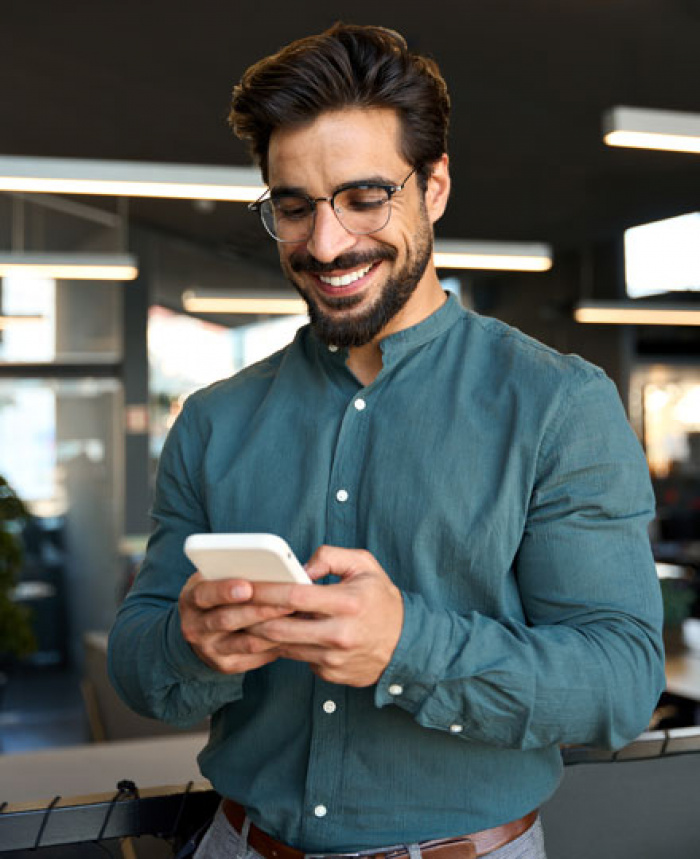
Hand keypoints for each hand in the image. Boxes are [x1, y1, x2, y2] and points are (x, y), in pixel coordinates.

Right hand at [178, 572, 293, 673]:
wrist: (200, 629)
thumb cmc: (217, 593)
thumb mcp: (215, 577)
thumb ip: (236, 569)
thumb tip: (280, 564)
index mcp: (191, 598)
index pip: (204, 594)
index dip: (225, 591)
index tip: (248, 587)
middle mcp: (195, 627)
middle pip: (228, 619)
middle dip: (260, 610)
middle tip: (288, 601)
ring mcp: (210, 649)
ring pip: (246, 642)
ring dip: (274, 629)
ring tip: (297, 616)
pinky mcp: (226, 665)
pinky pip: (255, 657)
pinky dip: (275, 645)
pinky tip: (292, 633)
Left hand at [247, 545, 403, 686]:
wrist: (407, 644)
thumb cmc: (381, 599)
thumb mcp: (364, 565)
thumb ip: (330, 556)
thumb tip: (299, 568)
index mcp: (347, 602)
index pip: (295, 595)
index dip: (266, 590)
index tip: (245, 584)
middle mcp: (339, 633)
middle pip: (280, 628)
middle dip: (253, 618)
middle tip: (234, 607)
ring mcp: (334, 658)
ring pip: (284, 646)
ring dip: (263, 634)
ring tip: (247, 619)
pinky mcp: (330, 673)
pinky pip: (298, 658)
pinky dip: (286, 646)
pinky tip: (278, 634)